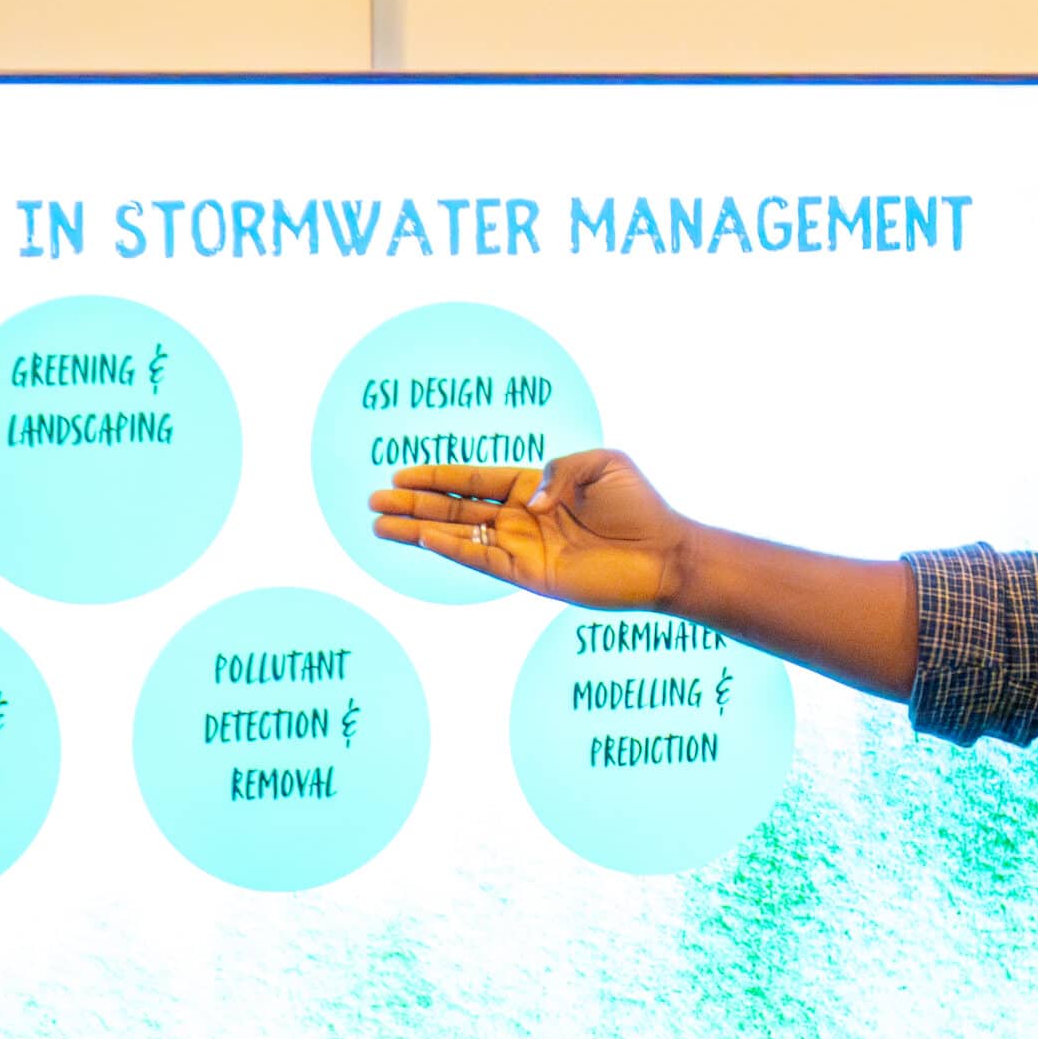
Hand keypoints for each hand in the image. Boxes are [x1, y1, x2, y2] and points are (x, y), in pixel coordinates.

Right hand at [368, 449, 694, 611]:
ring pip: (459, 536)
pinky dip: (452, 549)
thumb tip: (523, 498)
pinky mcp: (531, 574)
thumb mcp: (602, 464)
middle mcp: (522, 519)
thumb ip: (556, 468)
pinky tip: (422, 538)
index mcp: (535, 488)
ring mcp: (523, 548)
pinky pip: (482, 560)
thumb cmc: (640, 508)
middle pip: (455, 509)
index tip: (399, 474)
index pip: (473, 481)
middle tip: (372, 500)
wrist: (665, 553)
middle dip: (413, 504)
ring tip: (379, 524)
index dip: (436, 477)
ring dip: (418, 529)